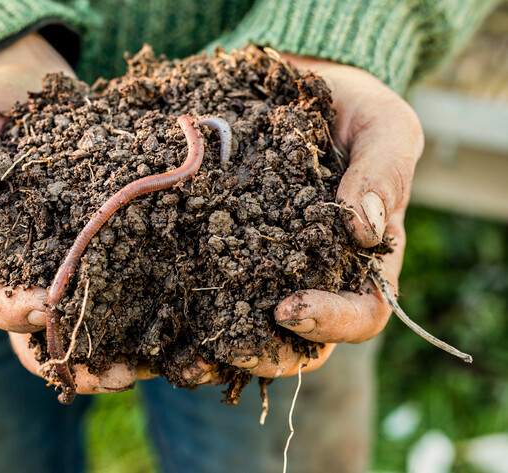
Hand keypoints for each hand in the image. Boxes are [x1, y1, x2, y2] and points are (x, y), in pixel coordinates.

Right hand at [0, 34, 137, 393]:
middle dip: (79, 355)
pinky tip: (177, 318)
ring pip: (86, 322)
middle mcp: (22, 272)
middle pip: (41, 333)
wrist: (33, 95)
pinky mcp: (106, 246)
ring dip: (120, 348)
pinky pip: (122, 286)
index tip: (44, 308)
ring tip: (157, 361)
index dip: (12, 311)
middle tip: (119, 372)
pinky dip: (146, 306)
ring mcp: (65, 264)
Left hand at [183, 55, 422, 383]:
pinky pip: (206, 295)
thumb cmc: (351, 110)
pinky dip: (182, 318)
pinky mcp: (222, 253)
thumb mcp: (382, 128)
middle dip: (263, 353)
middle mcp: (313, 276)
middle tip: (226, 347)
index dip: (330, 323)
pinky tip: (149, 323)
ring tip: (179, 358)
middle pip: (298, 342)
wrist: (293, 89)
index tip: (287, 309)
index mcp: (363, 261)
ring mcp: (265, 269)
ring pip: (247, 331)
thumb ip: (383, 172)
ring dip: (214, 353)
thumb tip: (364, 230)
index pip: (361, 314)